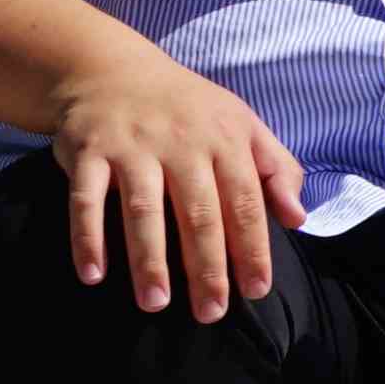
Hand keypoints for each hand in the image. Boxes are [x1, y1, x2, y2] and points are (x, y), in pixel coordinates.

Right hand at [47, 48, 307, 320]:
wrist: (113, 70)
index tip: (257, 290)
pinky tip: (94, 274)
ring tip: (155, 303)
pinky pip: (86, 200)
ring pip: (144, 210)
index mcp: (226, 138)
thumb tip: (298, 218)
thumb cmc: (188, 109)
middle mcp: (182, 143)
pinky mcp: (89, 152)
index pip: (246, 201)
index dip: (253, 247)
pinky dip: (87, 237)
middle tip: (211, 313)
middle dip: (207, 267)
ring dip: (149, 260)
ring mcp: (133, 147)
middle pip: (199, 213)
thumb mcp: (243, 124)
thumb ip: (276, 169)